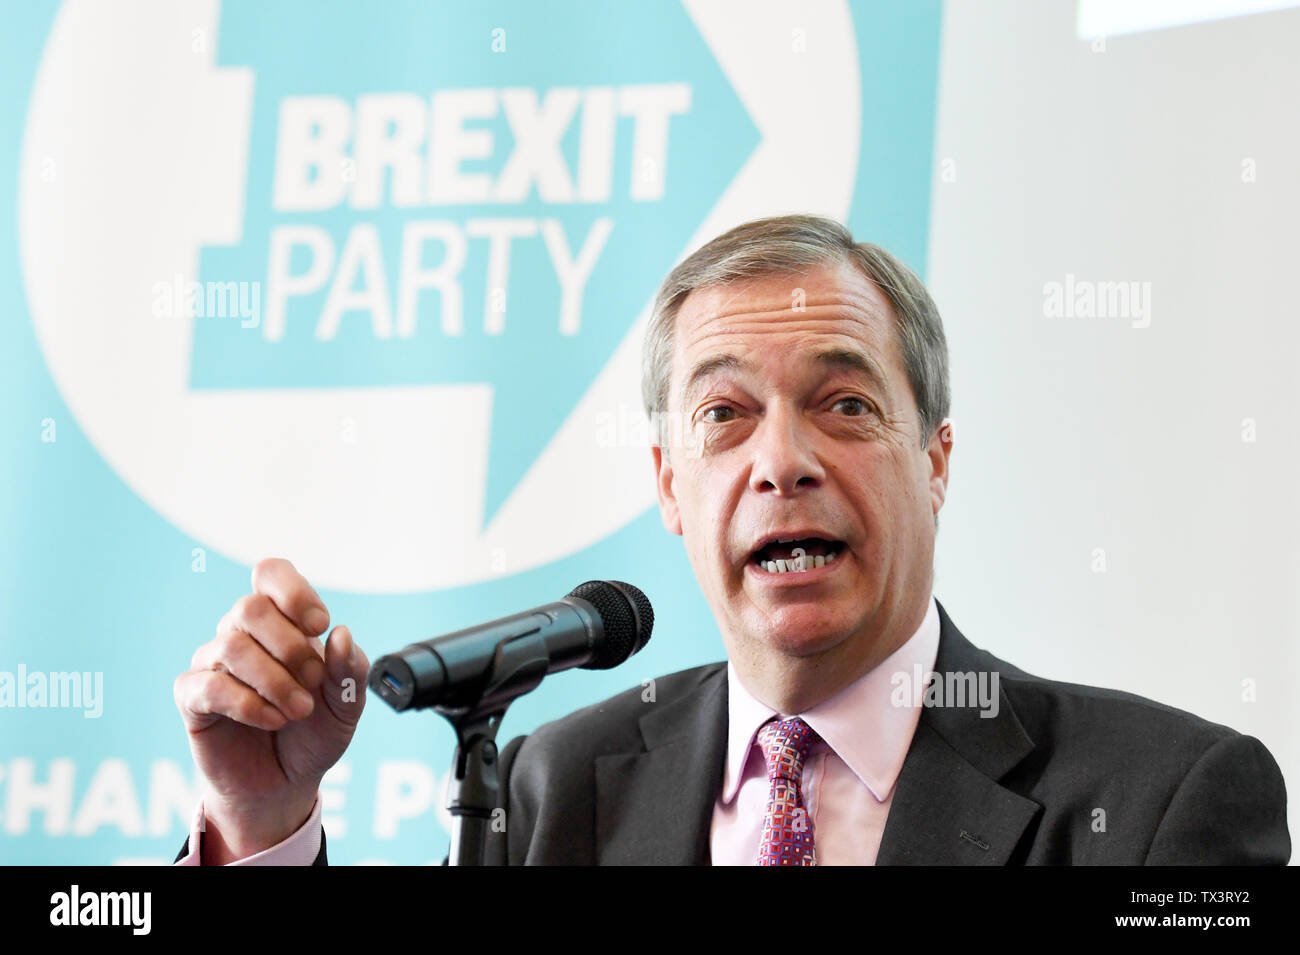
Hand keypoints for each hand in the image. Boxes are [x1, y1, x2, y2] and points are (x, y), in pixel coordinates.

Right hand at [174, 558, 368, 862]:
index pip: (270, 573)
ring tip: (298, 710)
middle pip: (249, 607)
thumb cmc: (314, 733)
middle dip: (290, 646)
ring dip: (274, 681)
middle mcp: (242, 634)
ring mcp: (213, 663)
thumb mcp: (346, 704)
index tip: (319, 625)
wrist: (286, 784)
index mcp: (280, 622)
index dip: (293, 591)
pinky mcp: (192, 698)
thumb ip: (350, 669)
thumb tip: (340, 633)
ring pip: (231, 645)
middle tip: (313, 682)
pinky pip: (209, 685)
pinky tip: (271, 720)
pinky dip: (248, 704)